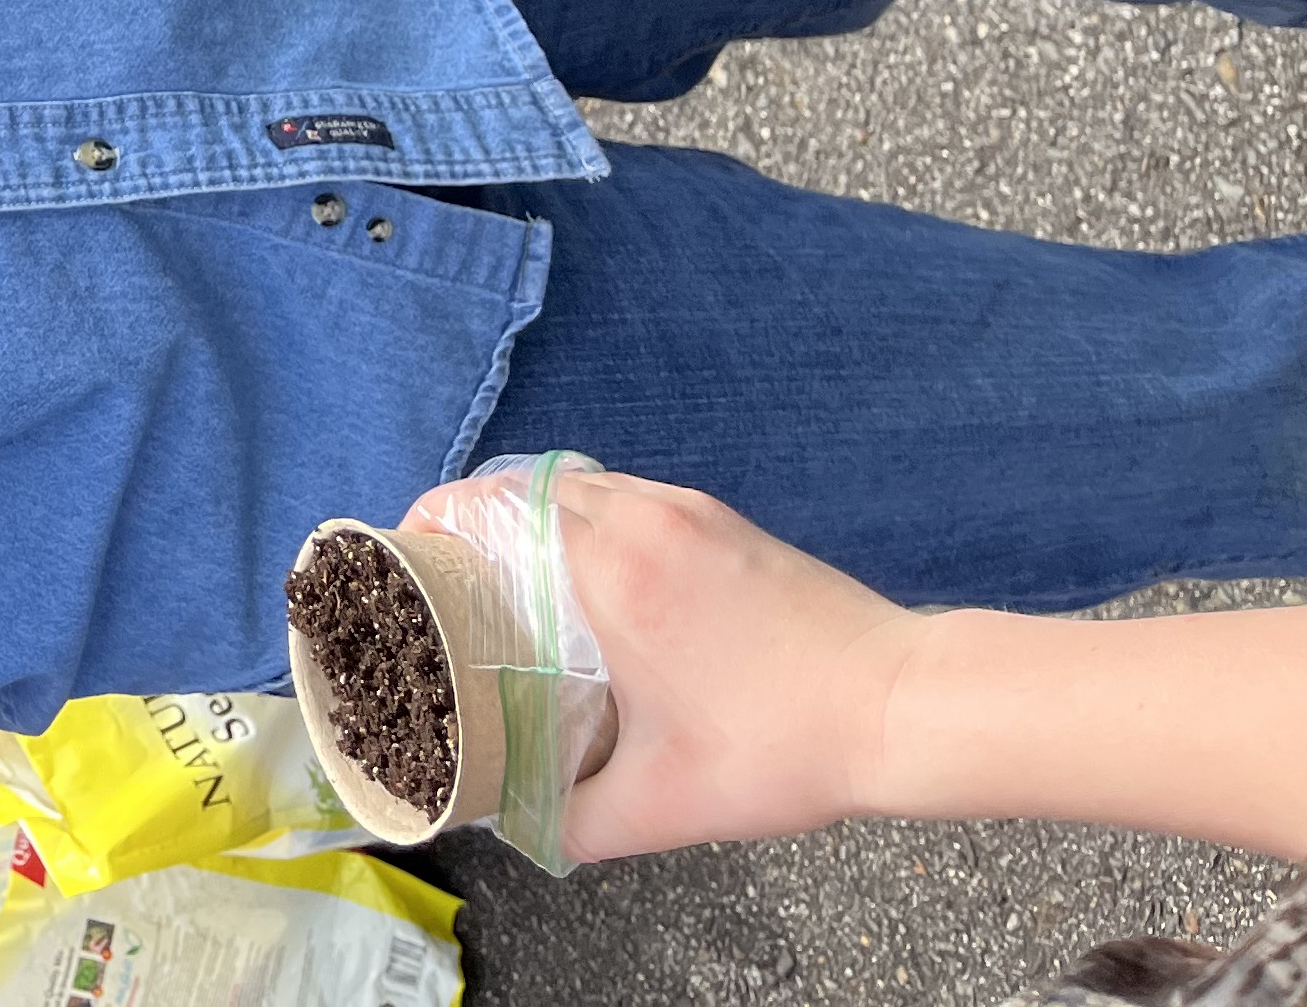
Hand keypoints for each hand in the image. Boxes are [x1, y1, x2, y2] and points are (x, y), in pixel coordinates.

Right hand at [403, 468, 923, 861]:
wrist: (902, 707)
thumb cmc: (782, 747)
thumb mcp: (663, 805)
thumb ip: (573, 819)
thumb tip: (516, 821)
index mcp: (609, 569)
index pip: (487, 504)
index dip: (431, 521)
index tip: (405, 558)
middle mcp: (642, 519)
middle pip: (523, 485)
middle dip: (473, 521)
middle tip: (450, 578)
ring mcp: (690, 512)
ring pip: (579, 486)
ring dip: (533, 519)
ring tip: (512, 580)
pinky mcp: (726, 522)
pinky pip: (628, 498)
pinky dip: (589, 523)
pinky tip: (593, 584)